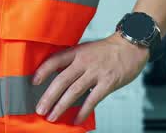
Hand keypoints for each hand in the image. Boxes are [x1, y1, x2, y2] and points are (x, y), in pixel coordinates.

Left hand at [32, 34, 149, 124]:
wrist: (131, 46)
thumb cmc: (107, 50)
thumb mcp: (87, 49)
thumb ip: (73, 61)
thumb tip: (57, 76)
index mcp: (77, 52)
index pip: (55, 60)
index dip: (43, 70)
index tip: (34, 82)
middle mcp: (84, 61)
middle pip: (62, 79)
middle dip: (49, 96)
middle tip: (40, 109)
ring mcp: (96, 72)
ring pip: (74, 91)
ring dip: (61, 106)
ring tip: (52, 116)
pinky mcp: (108, 82)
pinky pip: (93, 99)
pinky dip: (83, 111)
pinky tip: (76, 120)